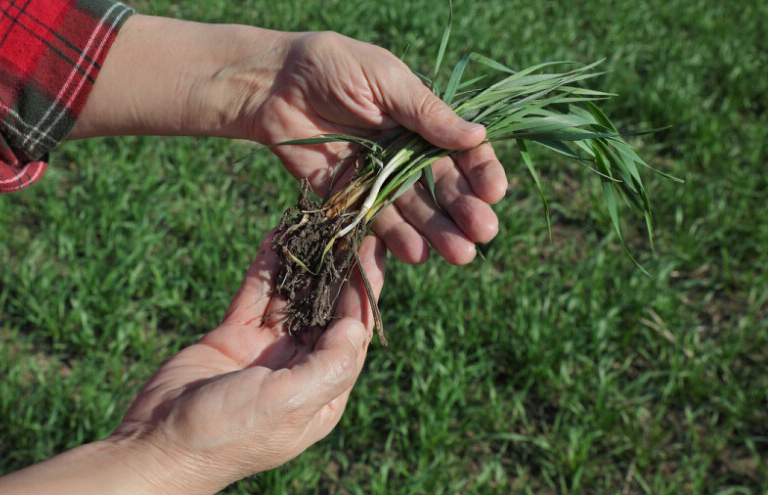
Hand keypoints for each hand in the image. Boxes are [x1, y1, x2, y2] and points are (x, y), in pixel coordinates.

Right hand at [110, 232, 386, 493]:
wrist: (160, 443)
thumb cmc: (230, 434)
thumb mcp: (290, 404)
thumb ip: (329, 365)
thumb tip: (357, 324)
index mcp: (321, 394)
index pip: (353, 335)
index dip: (365, 293)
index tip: (372, 251)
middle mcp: (298, 369)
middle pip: (327, 312)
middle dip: (337, 272)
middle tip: (348, 226)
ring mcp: (264, 351)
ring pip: (291, 298)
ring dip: (303, 264)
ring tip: (316, 223)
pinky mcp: (233, 336)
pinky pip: (256, 295)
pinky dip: (267, 267)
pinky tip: (276, 236)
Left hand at [242, 32, 507, 264]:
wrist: (273, 85)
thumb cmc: (332, 66)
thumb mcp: (385, 79)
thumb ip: (426, 113)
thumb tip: (476, 136)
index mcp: (423, 120)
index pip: (462, 150)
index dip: (480, 171)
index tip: (494, 192)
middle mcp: (407, 153)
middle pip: (443, 187)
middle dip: (465, 210)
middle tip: (483, 232)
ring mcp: (379, 178)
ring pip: (415, 210)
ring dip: (438, 233)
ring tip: (459, 255)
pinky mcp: (350, 197)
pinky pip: (376, 220)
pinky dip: (395, 238)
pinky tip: (415, 253)